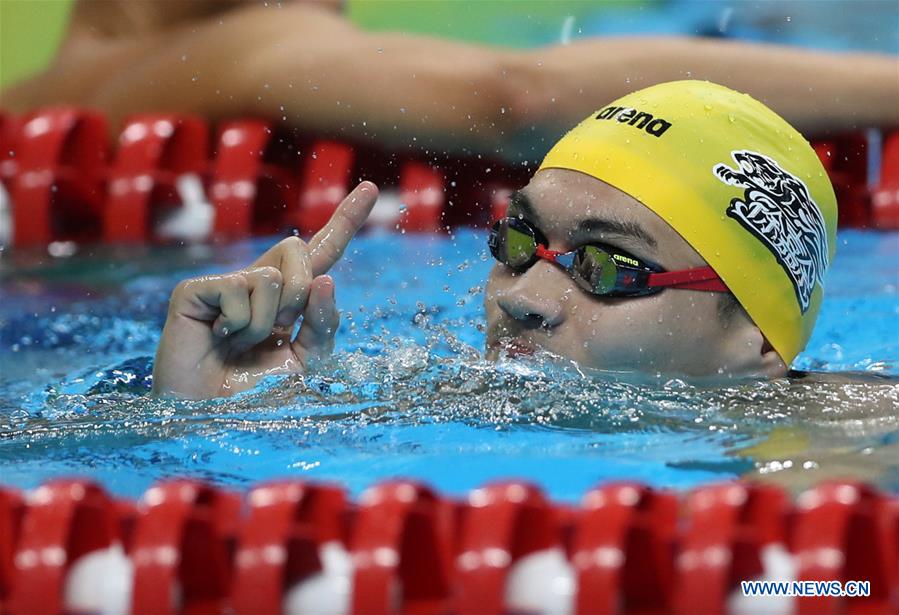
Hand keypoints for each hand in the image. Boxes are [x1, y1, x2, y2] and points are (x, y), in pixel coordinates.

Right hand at [152, 181, 378, 397]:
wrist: (213, 418)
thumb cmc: (258, 395)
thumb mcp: (306, 362)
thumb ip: (322, 323)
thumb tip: (324, 279)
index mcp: (290, 300)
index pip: (323, 253)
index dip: (346, 220)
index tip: (370, 189)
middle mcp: (260, 284)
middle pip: (299, 249)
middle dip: (298, 294)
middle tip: (276, 331)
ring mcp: (227, 285)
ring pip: (270, 275)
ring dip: (264, 321)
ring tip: (240, 345)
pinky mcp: (195, 290)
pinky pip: (238, 288)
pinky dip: (238, 324)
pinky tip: (219, 340)